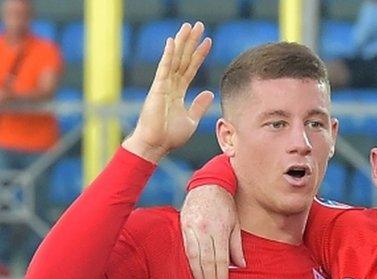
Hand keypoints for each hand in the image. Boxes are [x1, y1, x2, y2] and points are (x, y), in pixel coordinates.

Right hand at [123, 22, 213, 163]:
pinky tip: (172, 41)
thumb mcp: (191, 120)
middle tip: (198, 25)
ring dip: (182, 42)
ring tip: (189, 26)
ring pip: (175, 59)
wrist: (156, 145)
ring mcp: (163, 85)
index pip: (191, 68)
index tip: (208, 41)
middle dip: (191, 42)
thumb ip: (199, 105)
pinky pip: (164, 68)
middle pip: (183, 59)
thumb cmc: (170, 136)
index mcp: (178, 92)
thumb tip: (209, 92)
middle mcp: (170, 85)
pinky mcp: (157, 89)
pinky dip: (168, 55)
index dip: (199, 55)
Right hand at [180, 185, 243, 278]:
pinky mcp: (183, 227)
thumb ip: (237, 246)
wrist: (208, 185)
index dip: (221, 274)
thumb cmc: (225, 205)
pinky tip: (193, 272)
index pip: (220, 258)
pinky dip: (190, 262)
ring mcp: (191, 228)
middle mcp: (203, 230)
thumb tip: (241, 265)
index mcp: (218, 229)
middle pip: (206, 260)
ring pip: (193, 256)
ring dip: (198, 274)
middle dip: (209, 278)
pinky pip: (186, 249)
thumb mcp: (235, 224)